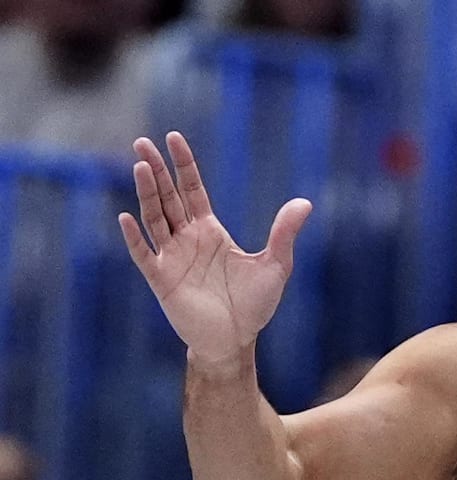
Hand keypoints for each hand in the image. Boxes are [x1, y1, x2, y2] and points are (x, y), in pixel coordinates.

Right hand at [118, 132, 311, 364]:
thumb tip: (305, 202)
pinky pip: (144, 254)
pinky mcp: (162, 279)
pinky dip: (134, 237)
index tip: (173, 138)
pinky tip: (127, 217)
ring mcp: (172, 257)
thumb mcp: (275, 265)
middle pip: (168, 197)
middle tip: (142, 142)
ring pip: (155, 218)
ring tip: (141, 166)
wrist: (235, 340)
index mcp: (210, 231)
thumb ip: (284, 233)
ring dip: (147, 194)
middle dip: (157, 170)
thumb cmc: (254, 305)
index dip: (183, 165)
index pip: (192, 190)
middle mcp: (187, 239)